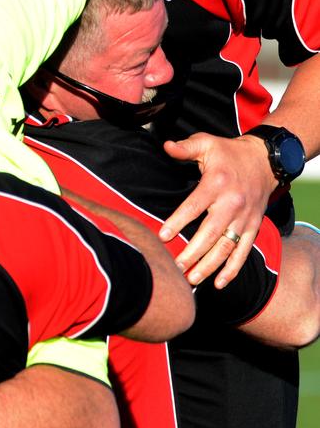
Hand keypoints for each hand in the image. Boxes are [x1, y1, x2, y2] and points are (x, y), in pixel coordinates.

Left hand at [159, 132, 277, 287]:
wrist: (264, 160)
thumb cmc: (228, 152)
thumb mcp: (207, 143)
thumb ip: (186, 147)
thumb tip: (166, 146)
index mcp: (216, 183)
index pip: (194, 206)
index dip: (178, 222)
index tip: (163, 236)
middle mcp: (232, 204)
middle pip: (210, 233)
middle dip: (192, 252)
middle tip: (175, 267)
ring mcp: (244, 218)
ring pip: (226, 247)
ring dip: (209, 266)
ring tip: (191, 279)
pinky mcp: (254, 227)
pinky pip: (243, 251)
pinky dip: (232, 269)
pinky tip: (219, 283)